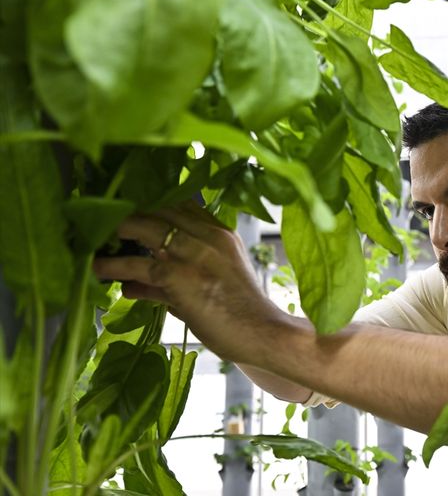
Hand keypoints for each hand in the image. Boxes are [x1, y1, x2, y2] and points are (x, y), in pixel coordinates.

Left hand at [93, 203, 282, 361]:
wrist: (265, 334)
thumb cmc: (240, 315)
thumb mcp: (208, 287)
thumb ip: (170, 281)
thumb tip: (131, 283)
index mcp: (221, 233)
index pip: (179, 205)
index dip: (149, 205)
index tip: (125, 210)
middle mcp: (209, 235)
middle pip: (159, 208)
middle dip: (127, 213)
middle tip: (102, 222)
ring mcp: (196, 253)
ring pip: (145, 228)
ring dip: (114, 232)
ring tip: (92, 242)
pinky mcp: (181, 275)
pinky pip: (138, 264)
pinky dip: (113, 265)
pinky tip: (97, 269)